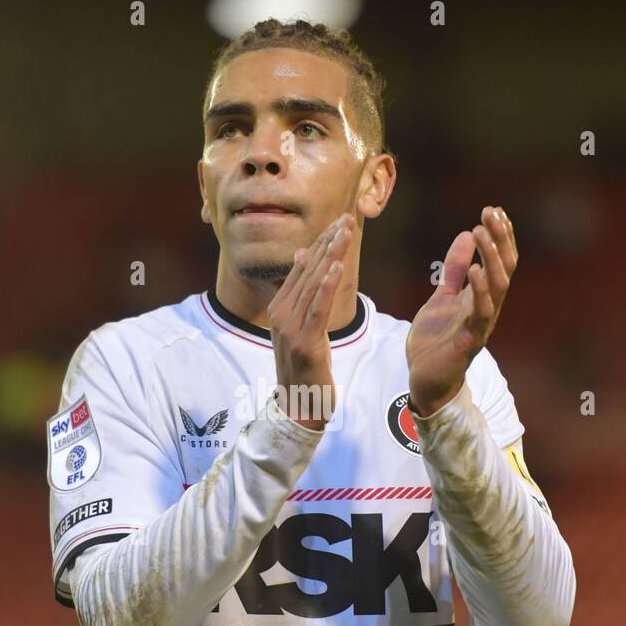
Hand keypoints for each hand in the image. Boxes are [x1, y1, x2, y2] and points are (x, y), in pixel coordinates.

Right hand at [266, 212, 354, 429]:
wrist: (299, 407)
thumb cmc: (306, 368)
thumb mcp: (302, 326)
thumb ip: (303, 293)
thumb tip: (303, 254)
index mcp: (279, 308)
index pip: (302, 267)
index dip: (321, 243)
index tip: (339, 222)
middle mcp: (280, 315)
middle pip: (308, 271)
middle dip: (329, 243)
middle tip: (346, 218)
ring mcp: (290, 329)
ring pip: (313, 285)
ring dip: (331, 257)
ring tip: (345, 234)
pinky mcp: (305, 343)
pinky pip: (317, 309)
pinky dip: (325, 287)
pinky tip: (335, 268)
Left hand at [406, 205, 517, 416]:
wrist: (424, 380)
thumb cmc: (435, 342)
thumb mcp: (442, 297)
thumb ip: (455, 270)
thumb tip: (466, 235)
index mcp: (482, 297)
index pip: (499, 261)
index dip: (500, 236)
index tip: (493, 209)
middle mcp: (488, 308)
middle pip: (504, 268)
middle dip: (500, 239)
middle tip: (491, 212)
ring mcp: (481, 324)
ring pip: (497, 286)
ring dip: (491, 257)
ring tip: (481, 231)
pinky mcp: (470, 340)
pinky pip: (481, 313)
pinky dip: (480, 290)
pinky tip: (476, 270)